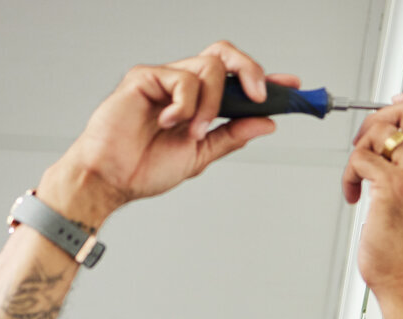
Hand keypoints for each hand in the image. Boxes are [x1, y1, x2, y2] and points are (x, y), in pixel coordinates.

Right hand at [41, 42, 300, 224]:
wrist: (111, 178)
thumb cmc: (143, 168)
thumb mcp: (200, 155)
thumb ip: (232, 136)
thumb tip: (266, 123)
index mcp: (198, 103)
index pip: (237, 81)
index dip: (265, 79)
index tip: (292, 85)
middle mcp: (183, 86)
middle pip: (225, 56)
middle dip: (250, 71)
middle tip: (260, 96)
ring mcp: (164, 79)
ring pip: (209, 67)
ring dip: (211, 104)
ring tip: (193, 131)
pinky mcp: (145, 76)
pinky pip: (182, 78)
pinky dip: (184, 104)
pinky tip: (169, 122)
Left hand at [342, 90, 402, 298]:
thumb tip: (397, 140)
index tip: (398, 102)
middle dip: (379, 116)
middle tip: (366, 139)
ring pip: (378, 132)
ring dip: (359, 150)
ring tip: (358, 175)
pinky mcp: (390, 188)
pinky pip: (359, 158)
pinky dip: (348, 175)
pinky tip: (353, 193)